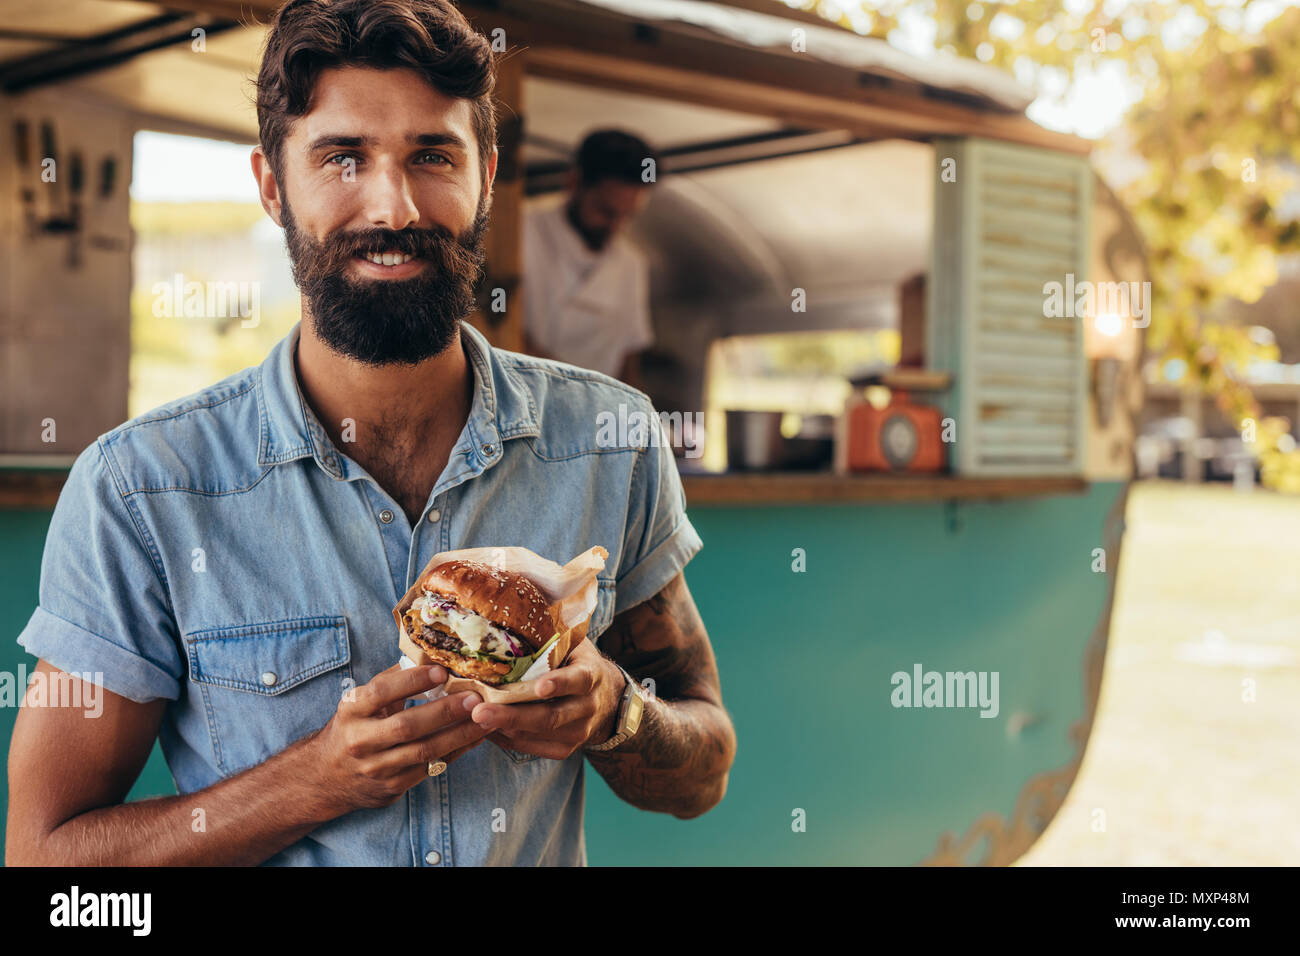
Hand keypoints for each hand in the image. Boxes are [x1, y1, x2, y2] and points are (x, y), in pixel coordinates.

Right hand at [309, 663, 487, 813]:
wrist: (325, 777)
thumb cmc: (353, 728)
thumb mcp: (360, 701)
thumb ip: (391, 680)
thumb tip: (427, 654)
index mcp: (351, 710)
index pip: (381, 693)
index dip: (412, 681)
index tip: (441, 671)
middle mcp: (360, 741)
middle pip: (406, 726)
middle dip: (444, 711)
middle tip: (474, 698)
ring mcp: (376, 768)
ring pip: (423, 751)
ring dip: (459, 734)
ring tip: (485, 718)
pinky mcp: (391, 787)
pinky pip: (430, 768)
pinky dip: (456, 751)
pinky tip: (475, 737)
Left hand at [470, 639, 624, 759]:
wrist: (606, 698)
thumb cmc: (576, 662)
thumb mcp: (571, 645)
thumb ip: (549, 639)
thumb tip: (506, 620)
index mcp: (591, 675)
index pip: (578, 680)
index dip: (559, 683)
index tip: (540, 686)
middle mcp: (588, 707)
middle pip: (550, 716)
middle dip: (513, 716)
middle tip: (480, 712)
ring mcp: (578, 732)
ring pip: (536, 734)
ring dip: (503, 728)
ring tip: (472, 719)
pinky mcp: (565, 749)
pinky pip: (530, 748)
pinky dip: (506, 739)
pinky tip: (485, 728)